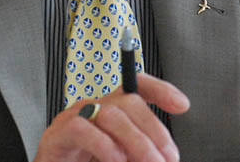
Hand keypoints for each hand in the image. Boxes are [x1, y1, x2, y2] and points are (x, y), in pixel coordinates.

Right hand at [32, 73, 189, 161]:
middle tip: (169, 158)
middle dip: (154, 130)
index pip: (136, 86)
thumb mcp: (121, 156)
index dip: (160, 90)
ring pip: (110, 114)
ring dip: (136, 141)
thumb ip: (139, 152)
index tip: (182, 106)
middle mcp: (93, 107)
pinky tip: (117, 160)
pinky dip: (104, 146)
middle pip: (129, 101)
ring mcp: (73, 117)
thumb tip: (164, 157)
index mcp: (111, 110)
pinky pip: (81, 129)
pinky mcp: (56, 134)